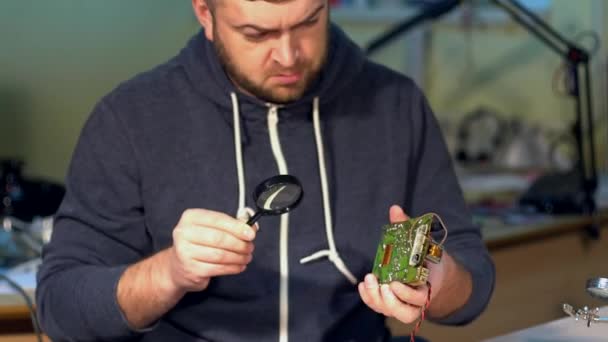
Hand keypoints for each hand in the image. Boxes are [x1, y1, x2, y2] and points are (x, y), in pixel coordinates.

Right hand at [164, 208, 256, 292]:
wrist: (177, 267)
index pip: (218, 220)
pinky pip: (218, 268)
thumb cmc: (198, 244)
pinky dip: (233, 267)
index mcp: (190, 217)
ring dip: (238, 257)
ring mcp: (185, 252)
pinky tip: (239, 265)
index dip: (237, 227)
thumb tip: (251, 226)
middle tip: (250, 247)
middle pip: (219, 238)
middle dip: (239, 243)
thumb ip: (230, 225)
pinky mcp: (191, 270)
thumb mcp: (211, 228)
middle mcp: (184, 233)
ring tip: (246, 256)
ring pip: (220, 255)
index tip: (251, 233)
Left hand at [358, 205, 445, 323]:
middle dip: (390, 301)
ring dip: (378, 300)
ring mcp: (403, 304)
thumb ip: (408, 227)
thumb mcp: (423, 241)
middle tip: (382, 284)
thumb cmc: (427, 256)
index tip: (394, 283)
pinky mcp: (392, 303)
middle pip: (405, 313)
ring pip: (392, 313)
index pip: (420, 298)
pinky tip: (363, 285)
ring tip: (370, 281)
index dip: (406, 294)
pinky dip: (370, 299)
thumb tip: (394, 208)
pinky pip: (381, 307)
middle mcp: (417, 300)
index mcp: (428, 287)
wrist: (434, 272)